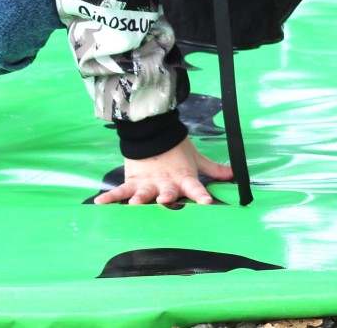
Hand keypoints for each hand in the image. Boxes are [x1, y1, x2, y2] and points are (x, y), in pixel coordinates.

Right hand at [95, 137, 233, 205]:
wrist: (153, 131)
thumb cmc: (177, 149)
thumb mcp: (196, 159)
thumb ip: (214, 169)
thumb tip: (236, 174)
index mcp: (183, 178)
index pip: (195, 188)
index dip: (201, 195)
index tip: (207, 202)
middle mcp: (165, 183)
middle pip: (166, 192)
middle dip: (166, 197)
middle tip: (165, 201)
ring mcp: (147, 183)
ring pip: (143, 193)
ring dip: (140, 199)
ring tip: (135, 204)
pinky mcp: (132, 181)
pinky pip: (120, 191)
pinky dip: (111, 198)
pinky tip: (100, 204)